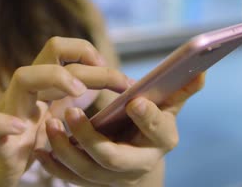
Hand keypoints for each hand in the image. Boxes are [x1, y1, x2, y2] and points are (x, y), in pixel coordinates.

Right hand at [0, 37, 131, 186]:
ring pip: (22, 78)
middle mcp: (26, 91)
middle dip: (88, 68)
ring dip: (53, 78)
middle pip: (49, 59)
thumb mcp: (57, 111)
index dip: (85, 51)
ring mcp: (9, 111)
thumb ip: (75, 94)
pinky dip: (4, 123)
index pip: (58, 49)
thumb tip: (108, 80)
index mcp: (41, 84)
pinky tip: (22, 128)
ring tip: (78, 91)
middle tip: (119, 83)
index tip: (110, 70)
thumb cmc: (30, 137)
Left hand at [35, 73, 205, 186]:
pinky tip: (40, 148)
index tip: (134, 101)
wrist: (139, 162)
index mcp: (161, 141)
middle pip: (113, 157)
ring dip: (65, 149)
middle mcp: (137, 164)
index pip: (158, 131)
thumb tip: (201, 66)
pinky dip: (53, 165)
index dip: (148, 117)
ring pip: (85, 170)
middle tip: (70, 111)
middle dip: (90, 137)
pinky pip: (69, 178)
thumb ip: (180, 89)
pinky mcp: (90, 181)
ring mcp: (111, 177)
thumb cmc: (152, 127)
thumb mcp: (169, 108)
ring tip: (49, 124)